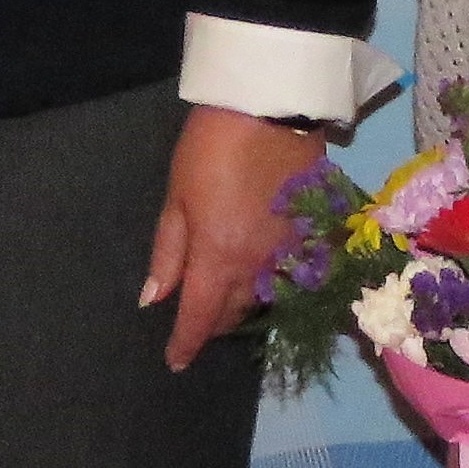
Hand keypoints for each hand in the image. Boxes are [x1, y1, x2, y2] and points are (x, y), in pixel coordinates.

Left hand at [142, 105, 311, 372]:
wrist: (272, 106)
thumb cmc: (211, 147)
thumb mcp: (176, 196)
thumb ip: (167, 252)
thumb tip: (154, 299)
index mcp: (217, 258)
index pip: (199, 318)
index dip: (185, 344)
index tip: (174, 361)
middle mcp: (258, 267)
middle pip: (234, 314)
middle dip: (213, 323)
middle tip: (197, 318)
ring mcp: (291, 253)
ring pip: (265, 297)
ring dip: (243, 303)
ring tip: (228, 296)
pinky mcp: (314, 235)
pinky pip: (295, 273)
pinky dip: (277, 280)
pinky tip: (267, 271)